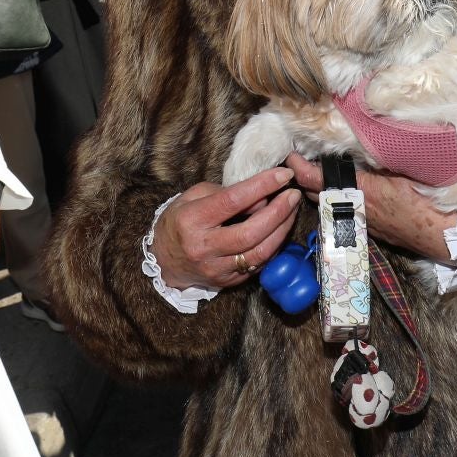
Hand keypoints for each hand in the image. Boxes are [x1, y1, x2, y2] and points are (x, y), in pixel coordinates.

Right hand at [151, 164, 301, 289]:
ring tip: (291, 211)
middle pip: (251, 231)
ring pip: (259, 252)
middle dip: (278, 212)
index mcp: (192, 220)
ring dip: (281, 231)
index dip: (261, 186)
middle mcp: (203, 247)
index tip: (282, 175)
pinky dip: (273, 246)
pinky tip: (279, 231)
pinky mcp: (227, 282)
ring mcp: (216, 268)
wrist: (163, 260)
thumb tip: (261, 196)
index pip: (233, 201)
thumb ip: (225, 193)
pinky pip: (257, 264)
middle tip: (293, 195)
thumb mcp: (193, 197)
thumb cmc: (180, 221)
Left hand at [289, 157, 456, 262]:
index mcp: (357, 192)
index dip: (298, 166)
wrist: (439, 234)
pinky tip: (340, 190)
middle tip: (300, 159)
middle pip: (314, 194)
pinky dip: (334, 201)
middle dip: (303, 178)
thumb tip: (360, 142)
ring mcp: (358, 222)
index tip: (290, 154)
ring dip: (318, 190)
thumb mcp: (400, 171)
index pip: (314, 179)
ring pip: (326, 205)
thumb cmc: (424, 201)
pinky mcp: (366, 229)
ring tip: (314, 172)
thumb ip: (376, 159)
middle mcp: (352, 209)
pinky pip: (340, 213)